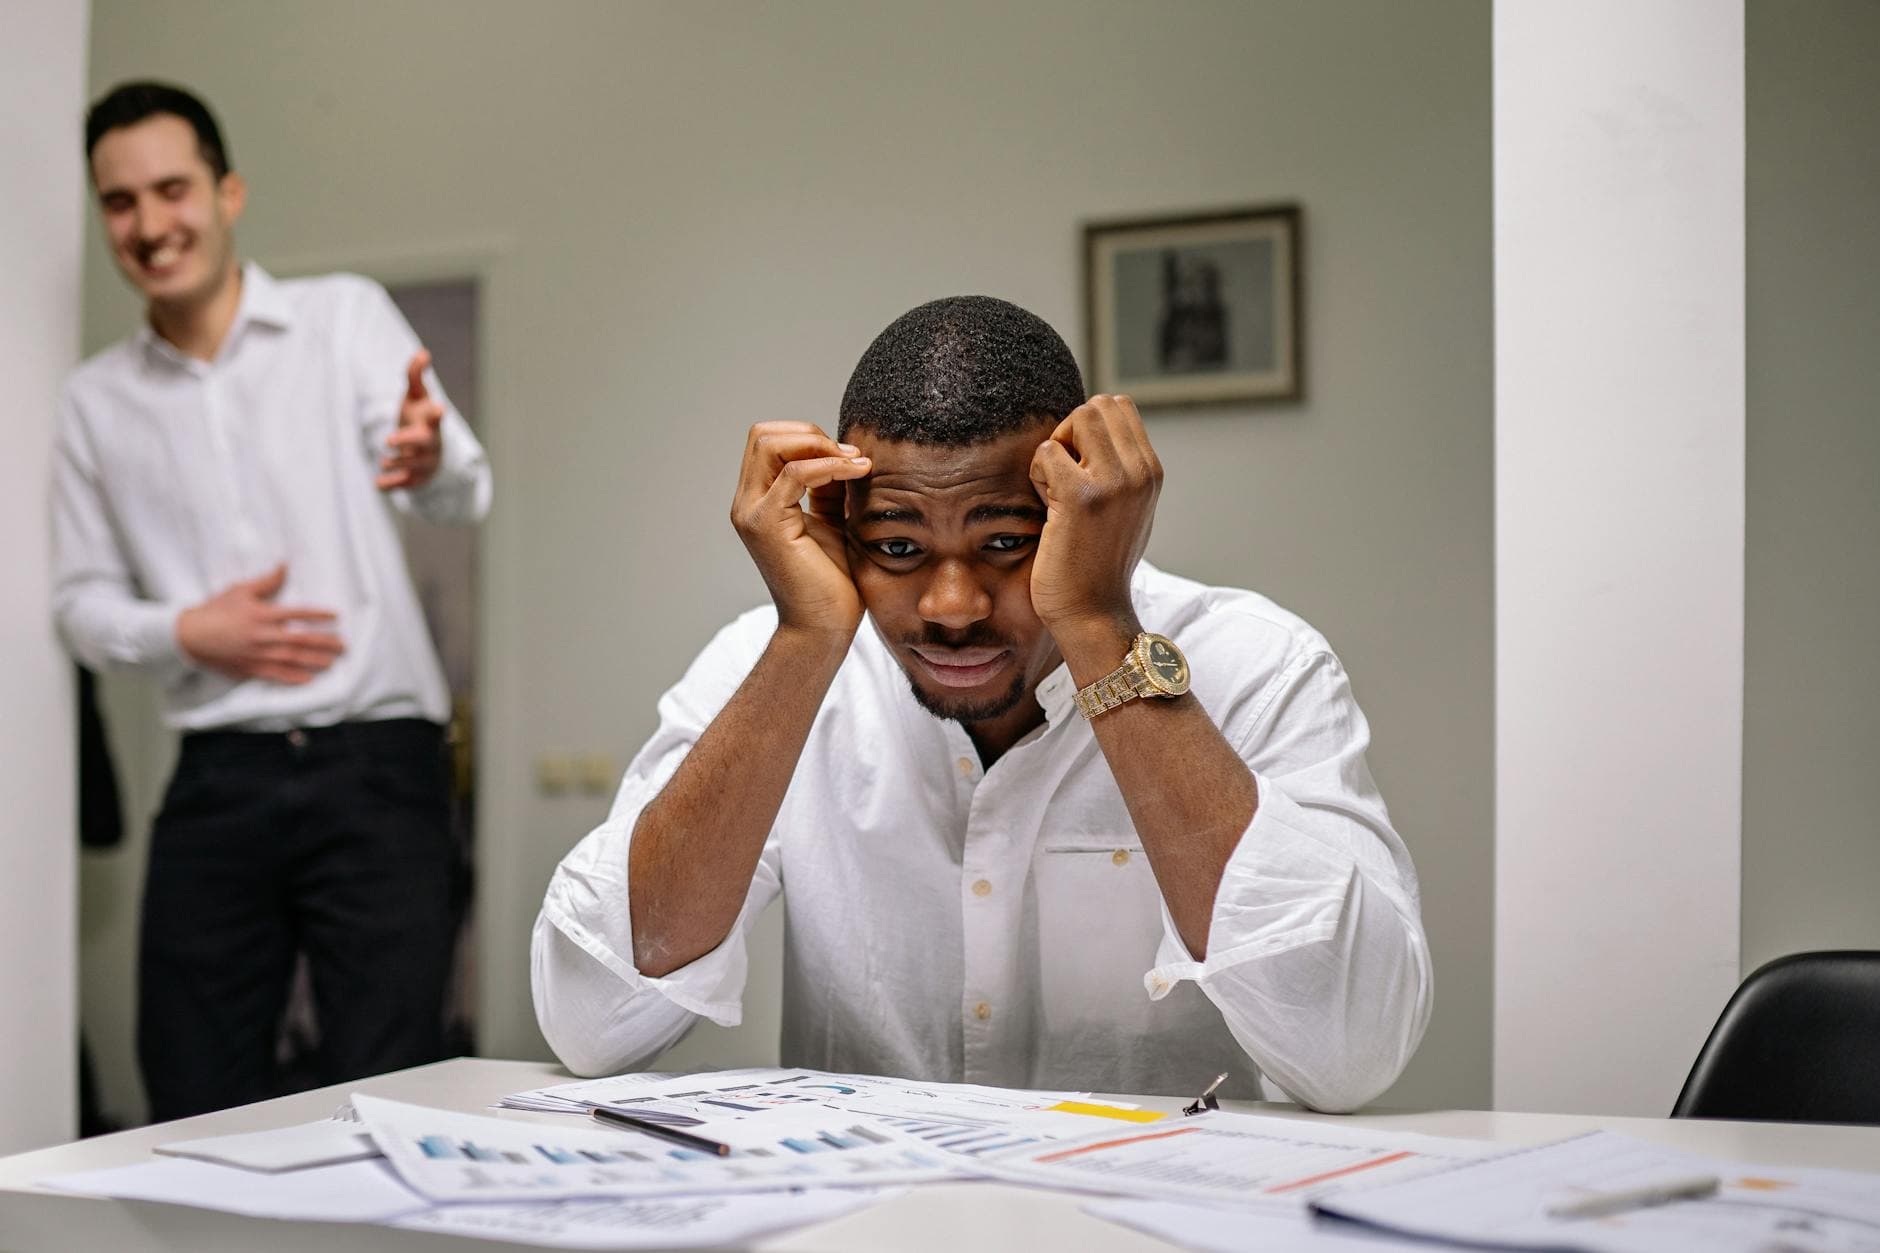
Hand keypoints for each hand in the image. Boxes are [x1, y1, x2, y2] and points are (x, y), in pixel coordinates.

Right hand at [175, 563, 343, 683]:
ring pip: (292, 659)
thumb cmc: (215, 611)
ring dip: (315, 661)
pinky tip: (309, 679)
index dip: (318, 615)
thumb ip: (266, 581)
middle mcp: (263, 636)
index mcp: (262, 614)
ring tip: (332, 662)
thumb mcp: (239, 590)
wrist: (188, 636)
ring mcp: (257, 654)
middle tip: (344, 646)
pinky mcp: (249, 669)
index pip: (297, 613)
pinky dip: (293, 677)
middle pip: (301, 640)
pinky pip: (275, 675)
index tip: (336, 617)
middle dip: (325, 643)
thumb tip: (285, 566)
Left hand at [378, 350, 443, 490]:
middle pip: (423, 442)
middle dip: (408, 441)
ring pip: (414, 465)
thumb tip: (423, 353)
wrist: (428, 450)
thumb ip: (415, 375)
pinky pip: (405, 483)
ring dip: (398, 464)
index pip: (435, 416)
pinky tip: (378, 485)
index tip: (439, 408)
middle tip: (389, 441)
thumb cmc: (419, 417)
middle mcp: (431, 442)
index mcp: (430, 421)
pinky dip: (392, 485)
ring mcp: (424, 462)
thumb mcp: (416, 397)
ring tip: (383, 461)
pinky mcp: (416, 477)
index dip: (436, 413)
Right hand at [729, 421, 872, 635]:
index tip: (849, 456)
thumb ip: (830, 488)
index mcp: (759, 500)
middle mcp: (747, 503)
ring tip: (856, 463)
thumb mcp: (833, 522)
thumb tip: (845, 453)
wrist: (824, 627)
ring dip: (818, 444)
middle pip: (763, 434)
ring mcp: (752, 512)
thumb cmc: (832, 583)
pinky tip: (857, 473)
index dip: (808, 437)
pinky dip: (828, 465)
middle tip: (851, 455)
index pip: (769, 441)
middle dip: (810, 434)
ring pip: (770, 444)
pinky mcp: (767, 524)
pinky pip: (795, 473)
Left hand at [1027, 394, 1161, 638]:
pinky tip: (1046, 508)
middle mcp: (1140, 472)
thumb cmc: (1098, 564)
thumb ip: (1120, 470)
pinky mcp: (1081, 496)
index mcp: (1151, 472)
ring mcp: (1114, 482)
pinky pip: (1047, 451)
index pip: (1118, 407)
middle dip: (1071, 433)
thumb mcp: (1126, 510)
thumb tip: (1098, 429)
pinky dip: (1037, 474)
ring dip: (1056, 450)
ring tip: (1056, 491)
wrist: (1094, 613)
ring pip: (1077, 419)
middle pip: (1098, 406)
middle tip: (1063, 478)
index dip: (1088, 430)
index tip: (1079, 470)